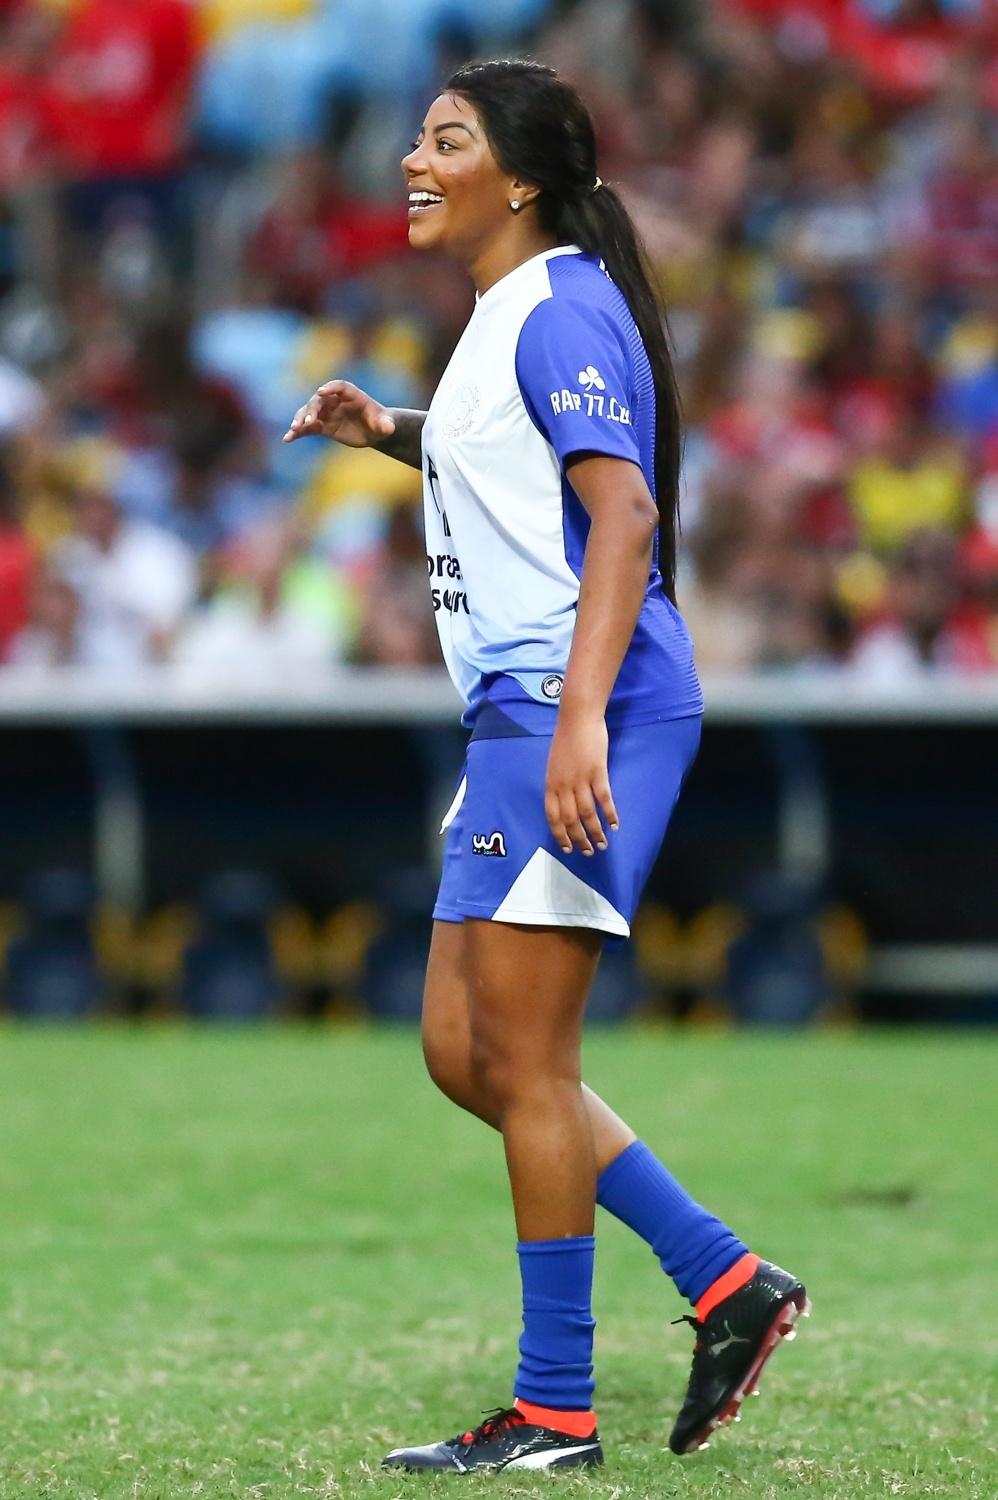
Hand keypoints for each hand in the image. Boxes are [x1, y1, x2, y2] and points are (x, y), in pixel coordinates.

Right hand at [283, 380, 395, 447]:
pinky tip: (287, 439)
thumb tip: (388, 428)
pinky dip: (297, 432)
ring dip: (300, 419)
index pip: (339, 387)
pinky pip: (307, 428)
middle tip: (307, 421)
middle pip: (320, 400)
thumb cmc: (381, 423)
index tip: (321, 391)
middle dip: (312, 409)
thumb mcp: (385, 425)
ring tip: (294, 429)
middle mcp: (336, 401)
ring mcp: (327, 412)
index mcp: (352, 395)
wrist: (374, 431)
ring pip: (309, 412)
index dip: (330, 388)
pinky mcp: (322, 426)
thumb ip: (386, 425)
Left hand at [544, 712, 619, 855]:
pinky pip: (603, 799)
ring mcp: (580, 779)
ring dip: (595, 832)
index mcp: (551, 784)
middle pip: (570, 820)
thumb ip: (558, 784)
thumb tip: (564, 804)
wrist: (578, 718)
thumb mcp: (554, 765)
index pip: (552, 817)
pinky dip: (610, 813)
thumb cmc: (566, 740)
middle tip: (588, 852)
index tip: (568, 848)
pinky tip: (615, 825)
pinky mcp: (597, 772)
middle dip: (579, 839)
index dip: (560, 835)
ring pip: (587, 813)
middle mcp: (563, 785)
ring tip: (602, 845)